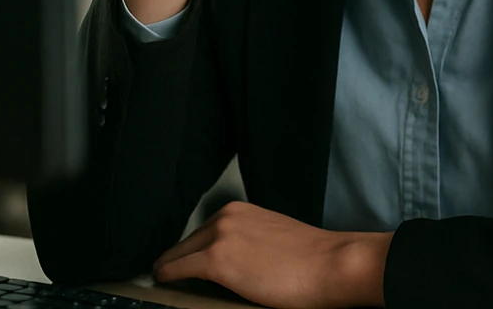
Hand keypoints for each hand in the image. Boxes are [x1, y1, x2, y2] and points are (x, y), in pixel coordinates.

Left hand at [153, 201, 389, 308]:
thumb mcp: (272, 236)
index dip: (191, 251)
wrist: (329, 264)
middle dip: (179, 260)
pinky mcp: (215, 260)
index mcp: (240, 210)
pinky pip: (175, 270)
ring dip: (173, 268)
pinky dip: (166, 277)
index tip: (184, 264)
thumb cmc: (310, 257)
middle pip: (187, 243)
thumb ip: (247, 239)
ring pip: (177, 255)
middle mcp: (226, 217)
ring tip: (169, 280)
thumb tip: (233, 258)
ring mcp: (220, 236)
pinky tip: (163, 282)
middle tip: (174, 276)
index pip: (202, 232)